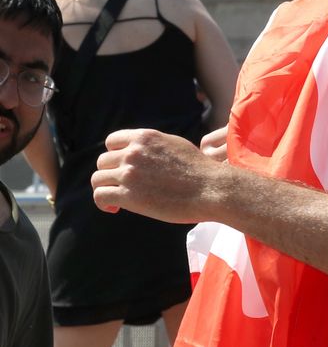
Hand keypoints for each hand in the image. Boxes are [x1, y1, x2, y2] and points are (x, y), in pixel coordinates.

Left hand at [93, 128, 225, 223]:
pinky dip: (103, 204)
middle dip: (111, 174)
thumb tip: (142, 151)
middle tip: (123, 187)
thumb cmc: (200, 170)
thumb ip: (154, 146)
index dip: (114, 155)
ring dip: (105, 188)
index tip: (122, 167)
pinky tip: (114, 209)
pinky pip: (100, 196)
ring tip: (118, 200)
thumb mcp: (175, 145)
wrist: (211, 189)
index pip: (112, 141)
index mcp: (145, 137)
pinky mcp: (128, 196)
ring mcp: (129, 174)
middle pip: (103, 161)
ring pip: (97, 179)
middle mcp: (133, 153)